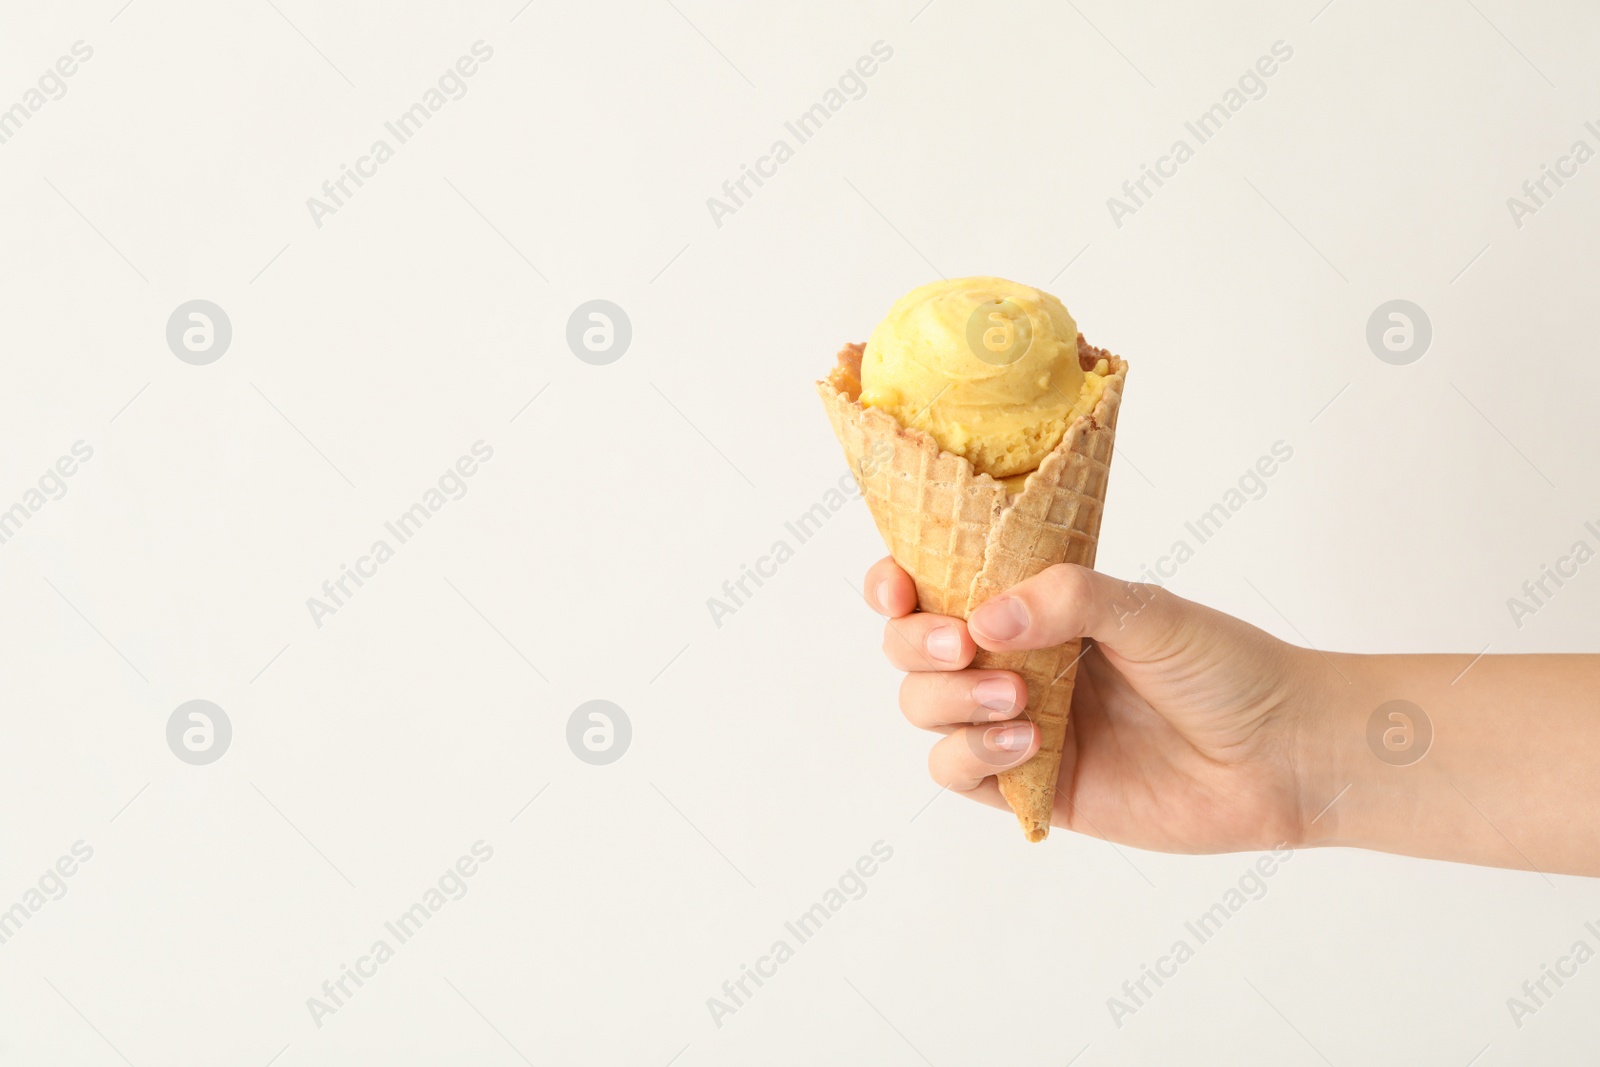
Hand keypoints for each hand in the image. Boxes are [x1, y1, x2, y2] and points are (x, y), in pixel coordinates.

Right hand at [866, 556, 1319, 851]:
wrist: (1282, 755)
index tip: (898, 585)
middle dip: (917, 644)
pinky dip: (972, 755)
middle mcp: (1017, 661)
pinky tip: (1027, 744)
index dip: (897, 583)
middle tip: (964, 646)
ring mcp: (1019, 725)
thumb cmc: (1226, 668)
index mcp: (1036, 605)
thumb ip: (1067, 599)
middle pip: (913, 650)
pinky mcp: (1034, 788)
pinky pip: (961, 773)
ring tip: (1020, 701)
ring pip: (926, 710)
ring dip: (951, 701)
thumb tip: (981, 618)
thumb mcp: (1148, 609)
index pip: (938, 584)